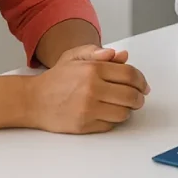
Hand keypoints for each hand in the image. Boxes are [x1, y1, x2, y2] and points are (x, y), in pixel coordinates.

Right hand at [25, 46, 149, 133]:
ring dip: (128, 110)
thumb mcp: (74, 56)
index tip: (143, 86)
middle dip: (139, 98)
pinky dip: (113, 120)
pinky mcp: (84, 125)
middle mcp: (92, 88)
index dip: (141, 80)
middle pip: (131, 95)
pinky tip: (107, 113)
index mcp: (92, 69)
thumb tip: (121, 55)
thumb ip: (98, 52)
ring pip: (123, 113)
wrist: (33, 100)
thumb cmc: (56, 78)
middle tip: (138, 98)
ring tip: (123, 106)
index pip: (130, 74)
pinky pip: (110, 125)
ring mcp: (88, 108)